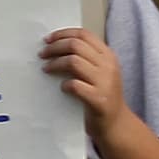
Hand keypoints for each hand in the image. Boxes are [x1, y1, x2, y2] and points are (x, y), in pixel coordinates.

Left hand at [42, 26, 129, 143]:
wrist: (116, 124)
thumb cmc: (102, 96)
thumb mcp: (100, 72)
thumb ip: (86, 58)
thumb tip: (56, 45)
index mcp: (108, 56)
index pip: (84, 34)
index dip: (63, 34)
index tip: (47, 39)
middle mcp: (108, 66)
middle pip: (76, 45)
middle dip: (54, 47)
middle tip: (42, 54)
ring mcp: (105, 83)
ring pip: (73, 61)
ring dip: (55, 64)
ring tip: (46, 69)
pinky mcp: (98, 100)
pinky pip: (75, 85)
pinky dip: (64, 85)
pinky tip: (62, 88)